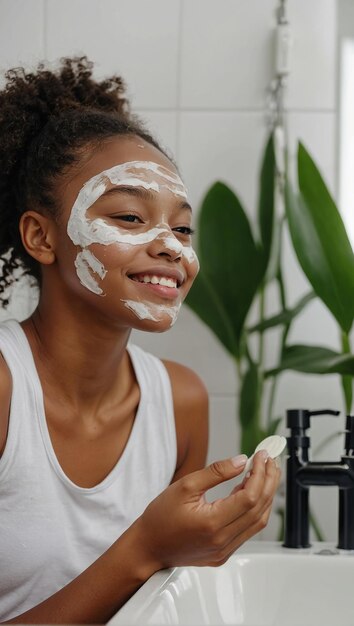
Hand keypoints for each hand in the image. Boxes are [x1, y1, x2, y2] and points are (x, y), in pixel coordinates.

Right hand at [136, 450, 280, 569]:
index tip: (261, 456)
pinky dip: (254, 509)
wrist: (148, 547)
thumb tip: (241, 460)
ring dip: (265, 495)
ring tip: (264, 473)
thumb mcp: (185, 486)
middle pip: (259, 509)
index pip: (249, 497)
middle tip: (269, 460)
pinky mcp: (224, 553)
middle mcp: (222, 541)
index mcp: (212, 523)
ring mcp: (225, 550)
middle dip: (268, 481)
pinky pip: (248, 530)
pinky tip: (250, 491)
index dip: (260, 474)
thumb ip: (216, 473)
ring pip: (257, 522)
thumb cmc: (160, 517)